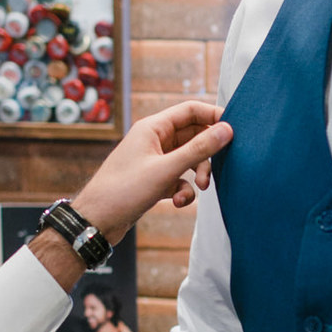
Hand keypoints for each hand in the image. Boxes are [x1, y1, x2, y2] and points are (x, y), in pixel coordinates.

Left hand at [74, 100, 232, 241]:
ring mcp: (154, 160)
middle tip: (218, 170)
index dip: (214, 117)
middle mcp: (154, 140)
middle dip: (207, 154)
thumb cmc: (123, 191)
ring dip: (198, 174)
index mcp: (153, 128)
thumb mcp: (166, 169)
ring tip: (201, 189)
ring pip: (188, 159)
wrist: (97, 221)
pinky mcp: (154, 180)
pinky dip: (185, 190)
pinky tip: (180, 202)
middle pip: (193, 136)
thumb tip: (227, 130)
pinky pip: (179, 179)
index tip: (234, 131)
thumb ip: (199, 149)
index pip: (191, 110)